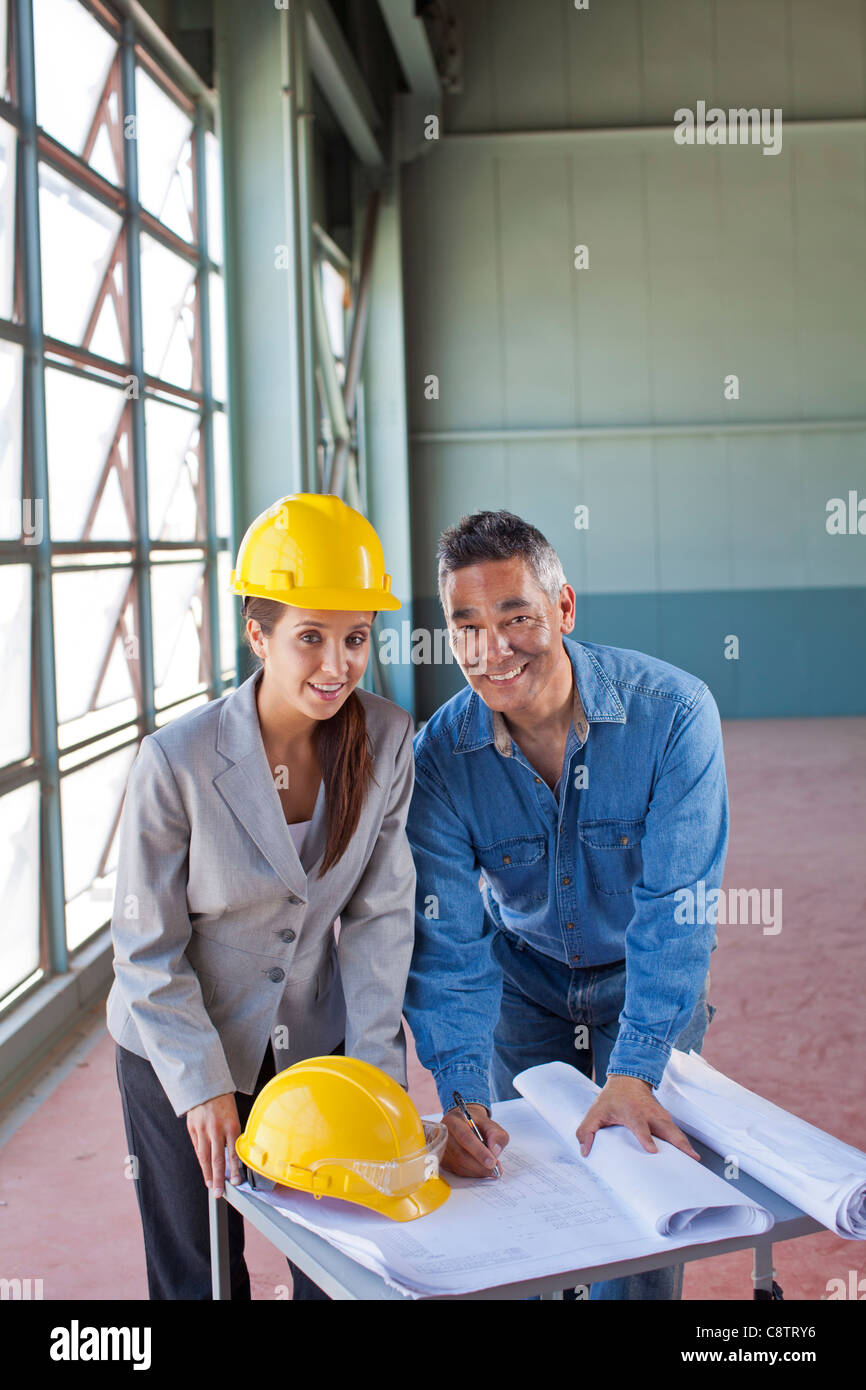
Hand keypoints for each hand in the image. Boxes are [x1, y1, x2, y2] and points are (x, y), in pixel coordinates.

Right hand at [185, 1093, 243, 1196]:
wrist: (206, 1086)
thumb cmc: (224, 1103)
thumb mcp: (234, 1117)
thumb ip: (232, 1136)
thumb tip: (233, 1157)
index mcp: (230, 1125)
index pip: (233, 1153)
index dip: (234, 1170)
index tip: (236, 1182)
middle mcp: (216, 1129)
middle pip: (217, 1159)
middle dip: (219, 1178)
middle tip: (220, 1192)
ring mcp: (202, 1130)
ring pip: (204, 1156)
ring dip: (207, 1173)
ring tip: (211, 1185)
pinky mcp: (192, 1129)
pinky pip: (197, 1148)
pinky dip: (200, 1159)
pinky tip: (204, 1168)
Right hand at [441, 1103, 509, 1178]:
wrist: (465, 1126)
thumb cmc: (477, 1125)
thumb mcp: (490, 1124)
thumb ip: (496, 1135)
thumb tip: (495, 1151)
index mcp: (454, 1120)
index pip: (465, 1136)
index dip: (479, 1151)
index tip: (492, 1162)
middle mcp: (443, 1134)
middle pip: (460, 1154)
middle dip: (479, 1165)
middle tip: (494, 1169)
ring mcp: (441, 1149)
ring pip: (459, 1165)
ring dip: (477, 1171)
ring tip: (491, 1170)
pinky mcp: (443, 1161)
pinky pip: (458, 1171)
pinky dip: (472, 1173)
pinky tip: (481, 1170)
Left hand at [576, 1075, 700, 1161]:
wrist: (628, 1080)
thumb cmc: (612, 1098)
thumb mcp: (595, 1111)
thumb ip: (587, 1131)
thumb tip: (585, 1151)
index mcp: (632, 1113)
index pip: (640, 1127)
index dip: (646, 1138)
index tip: (653, 1150)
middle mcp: (649, 1114)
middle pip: (667, 1129)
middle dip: (678, 1143)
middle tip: (690, 1158)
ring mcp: (660, 1116)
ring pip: (675, 1131)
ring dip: (685, 1145)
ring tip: (695, 1161)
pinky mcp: (665, 1119)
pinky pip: (676, 1133)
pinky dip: (684, 1143)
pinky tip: (691, 1156)